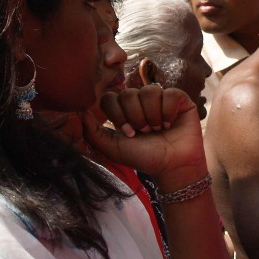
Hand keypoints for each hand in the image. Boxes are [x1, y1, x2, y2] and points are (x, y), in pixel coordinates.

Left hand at [81, 85, 206, 187]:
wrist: (172, 167)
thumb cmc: (144, 158)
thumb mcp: (113, 148)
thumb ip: (93, 132)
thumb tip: (78, 112)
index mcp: (124, 110)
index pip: (110, 97)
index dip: (118, 115)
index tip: (129, 134)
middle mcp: (141, 101)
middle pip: (129, 93)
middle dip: (136, 117)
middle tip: (146, 132)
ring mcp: (160, 98)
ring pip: (150, 90)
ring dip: (153, 115)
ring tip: (158, 129)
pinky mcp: (180, 100)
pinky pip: (170, 93)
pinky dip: (168, 111)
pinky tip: (170, 123)